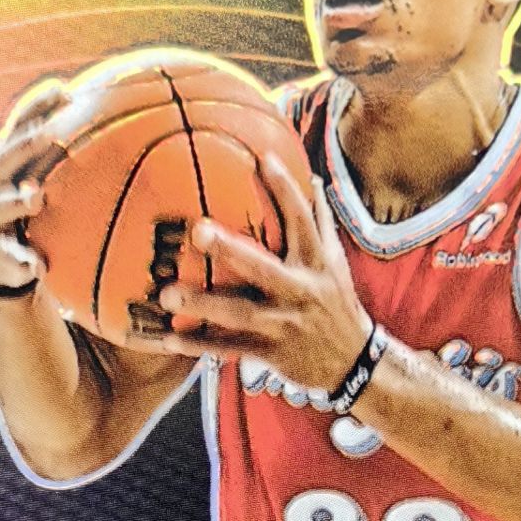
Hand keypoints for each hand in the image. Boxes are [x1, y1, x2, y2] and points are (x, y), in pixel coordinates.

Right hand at [0, 81, 68, 295]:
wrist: (8, 263)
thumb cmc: (40, 213)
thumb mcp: (54, 184)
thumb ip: (77, 159)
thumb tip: (129, 127)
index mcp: (12, 165)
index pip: (21, 128)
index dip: (37, 107)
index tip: (61, 89)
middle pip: (7, 160)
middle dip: (27, 145)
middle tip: (52, 134)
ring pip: (2, 207)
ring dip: (18, 201)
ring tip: (36, 198)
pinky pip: (10, 257)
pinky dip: (22, 261)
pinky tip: (37, 266)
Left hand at [138, 150, 374, 391]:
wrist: (353, 362)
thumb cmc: (336, 303)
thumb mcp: (335, 263)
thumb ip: (321, 223)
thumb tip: (313, 179)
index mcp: (316, 262)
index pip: (302, 220)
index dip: (284, 189)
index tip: (261, 158)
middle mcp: (300, 290)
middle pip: (262, 266)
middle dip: (230, 249)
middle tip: (197, 230)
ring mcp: (285, 323)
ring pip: (240, 313)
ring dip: (203, 304)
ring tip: (167, 295)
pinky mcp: (272, 352)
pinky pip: (230, 349)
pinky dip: (200, 345)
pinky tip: (169, 339)